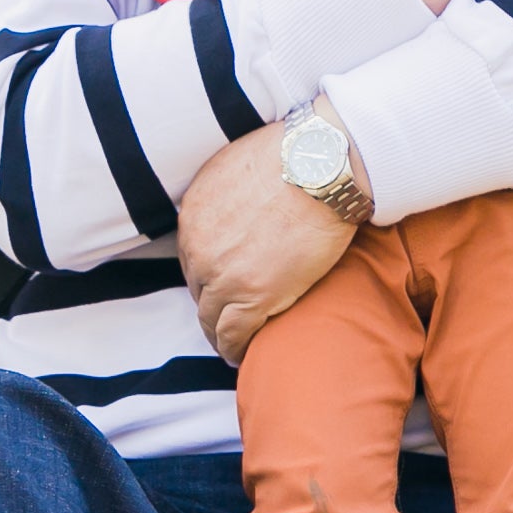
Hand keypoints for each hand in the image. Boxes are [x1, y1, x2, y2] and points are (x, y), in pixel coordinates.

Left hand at [175, 126, 358, 362]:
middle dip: (212, 300)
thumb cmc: (294, 158)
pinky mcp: (252, 298)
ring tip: (230, 342)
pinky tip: (240, 354)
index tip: (220, 283)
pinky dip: (233, 348)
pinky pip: (232, 335)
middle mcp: (198, 247)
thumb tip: (238, 204)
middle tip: (227, 313)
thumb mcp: (237, 166)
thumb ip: (225, 193)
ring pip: (209, 317)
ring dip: (217, 332)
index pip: (192, 255)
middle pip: (198, 287)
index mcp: (193, 215)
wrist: (320, 168)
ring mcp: (222, 275)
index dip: (208, 272)